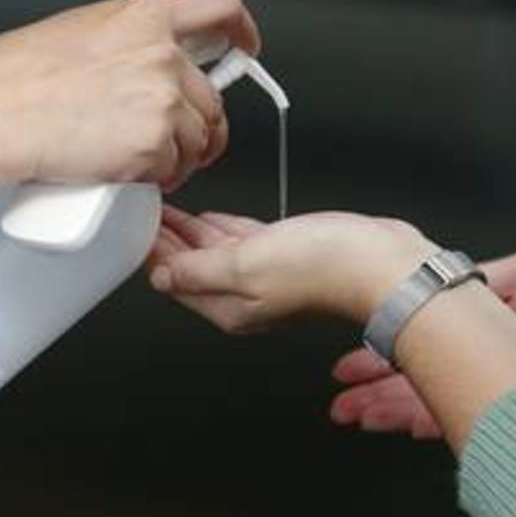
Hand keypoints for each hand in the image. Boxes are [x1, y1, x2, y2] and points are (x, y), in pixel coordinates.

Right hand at [0, 0, 260, 251]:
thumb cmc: (16, 77)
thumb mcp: (80, 33)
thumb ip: (128, 42)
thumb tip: (147, 64)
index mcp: (144, 18)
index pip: (219, 7)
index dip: (240, 29)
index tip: (243, 45)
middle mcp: (163, 56)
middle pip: (213, 98)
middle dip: (202, 126)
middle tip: (177, 141)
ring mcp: (162, 102)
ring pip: (200, 140)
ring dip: (181, 157)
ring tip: (143, 162)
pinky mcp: (154, 147)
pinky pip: (175, 171)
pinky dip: (159, 179)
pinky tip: (129, 173)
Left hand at [148, 206, 437, 332]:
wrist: (383, 263)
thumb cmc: (326, 269)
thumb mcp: (246, 264)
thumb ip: (199, 269)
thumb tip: (161, 274)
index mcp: (228, 307)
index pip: (174, 279)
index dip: (152, 251)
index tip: (133, 226)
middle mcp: (244, 296)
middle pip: (190, 266)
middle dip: (165, 240)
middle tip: (142, 212)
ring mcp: (266, 276)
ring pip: (213, 252)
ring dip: (188, 231)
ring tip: (165, 209)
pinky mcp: (286, 255)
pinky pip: (241, 242)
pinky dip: (220, 229)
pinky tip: (208, 218)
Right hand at [329, 249, 515, 438]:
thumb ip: (474, 283)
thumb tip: (428, 280)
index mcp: (484, 324)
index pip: (422, 341)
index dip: (384, 351)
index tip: (353, 359)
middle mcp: (487, 359)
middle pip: (421, 378)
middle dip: (376, 389)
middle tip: (342, 398)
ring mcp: (500, 385)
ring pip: (436, 402)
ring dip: (393, 409)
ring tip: (356, 414)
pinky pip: (467, 418)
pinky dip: (434, 421)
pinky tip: (405, 424)